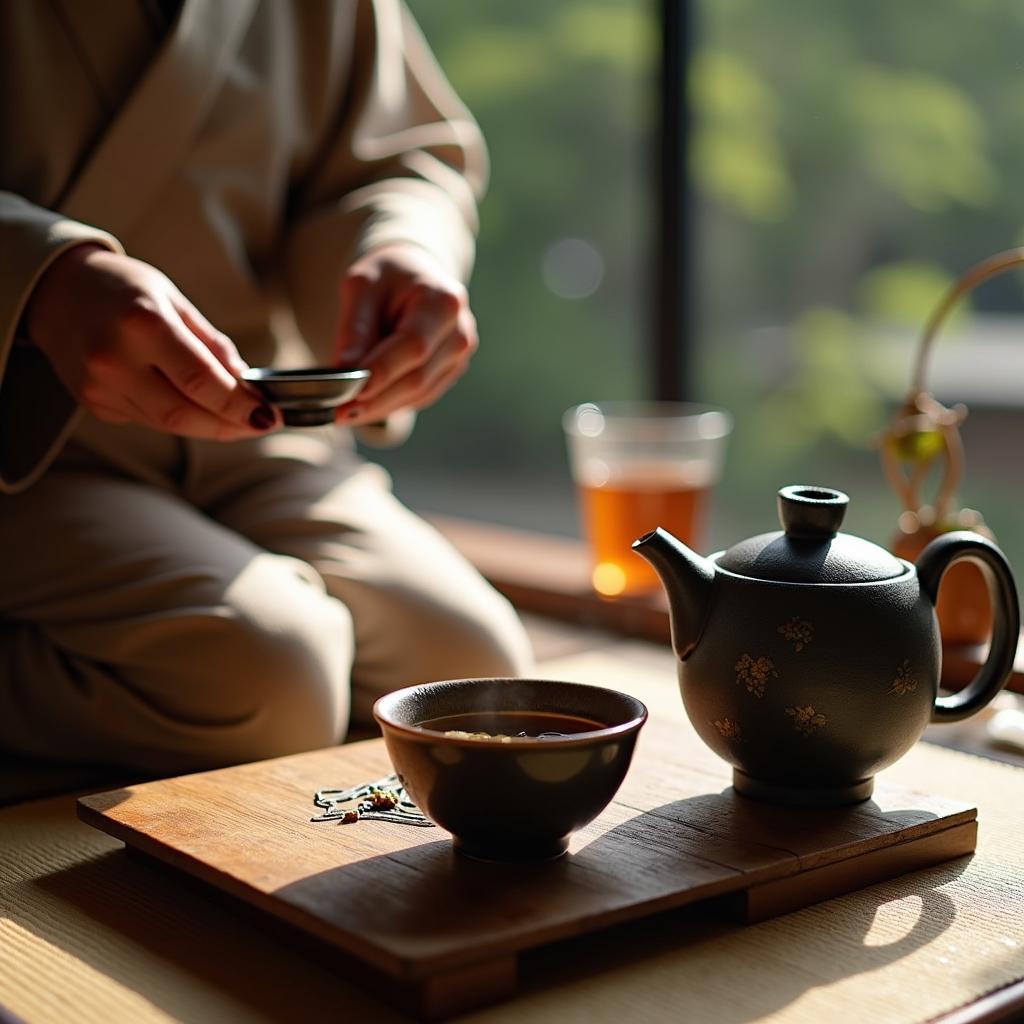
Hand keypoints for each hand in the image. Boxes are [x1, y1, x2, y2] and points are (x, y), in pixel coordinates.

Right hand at [23, 244, 277, 438]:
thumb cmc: (122, 288)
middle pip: (186, 414)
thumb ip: (211, 345)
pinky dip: (179, 417)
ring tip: (238, 419)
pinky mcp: (93, 402)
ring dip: (210, 426)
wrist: (54, 288)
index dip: (241, 406)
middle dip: (231, 425)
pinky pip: (148, 419)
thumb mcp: (174, 301)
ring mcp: (100, 386)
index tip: (270, 414)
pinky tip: (195, 407)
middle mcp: (116, 360)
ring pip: (169, 424)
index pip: (202, 382)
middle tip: (261, 422)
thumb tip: (246, 382)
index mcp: (144, 326)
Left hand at [333, 243, 477, 425]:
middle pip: (417, 379)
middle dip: (375, 400)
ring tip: (344, 410)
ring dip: (379, 407)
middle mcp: (460, 333)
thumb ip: (354, 328)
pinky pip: (419, 397)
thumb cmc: (388, 276)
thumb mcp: (362, 286)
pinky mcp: (449, 373)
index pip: (413, 346)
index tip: (349, 393)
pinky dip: (390, 403)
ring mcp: (459, 357)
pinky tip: (365, 403)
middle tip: (337, 413)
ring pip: (417, 395)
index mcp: (444, 302)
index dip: (381, 373)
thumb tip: (344, 371)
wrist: (415, 274)